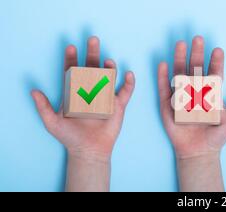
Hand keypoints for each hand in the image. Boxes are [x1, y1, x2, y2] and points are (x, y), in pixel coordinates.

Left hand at [31, 37, 134, 191]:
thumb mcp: (52, 122)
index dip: (71, 59)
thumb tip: (33, 91)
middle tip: (93, 40)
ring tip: (107, 61)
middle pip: (92, 68)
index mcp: (75, 92)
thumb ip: (43, 107)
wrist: (88, 150)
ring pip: (109, 77)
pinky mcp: (118, 105)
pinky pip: (126, 92)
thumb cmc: (70, 137)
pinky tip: (128, 74)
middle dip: (92, 54)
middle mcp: (91, 91)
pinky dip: (129, 83)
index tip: (71, 47)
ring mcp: (105, 97)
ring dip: (109, 67)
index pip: (73, 71)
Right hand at [157, 36, 225, 190]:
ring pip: (180, 74)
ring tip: (180, 44)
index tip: (218, 50)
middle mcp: (196, 91)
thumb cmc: (217, 136)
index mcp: (211, 93)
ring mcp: (181, 97)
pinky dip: (163, 77)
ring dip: (179, 59)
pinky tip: (163, 64)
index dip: (216, 62)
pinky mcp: (168, 105)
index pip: (214, 73)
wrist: (199, 152)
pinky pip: (165, 89)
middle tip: (198, 39)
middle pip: (195, 69)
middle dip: (197, 54)